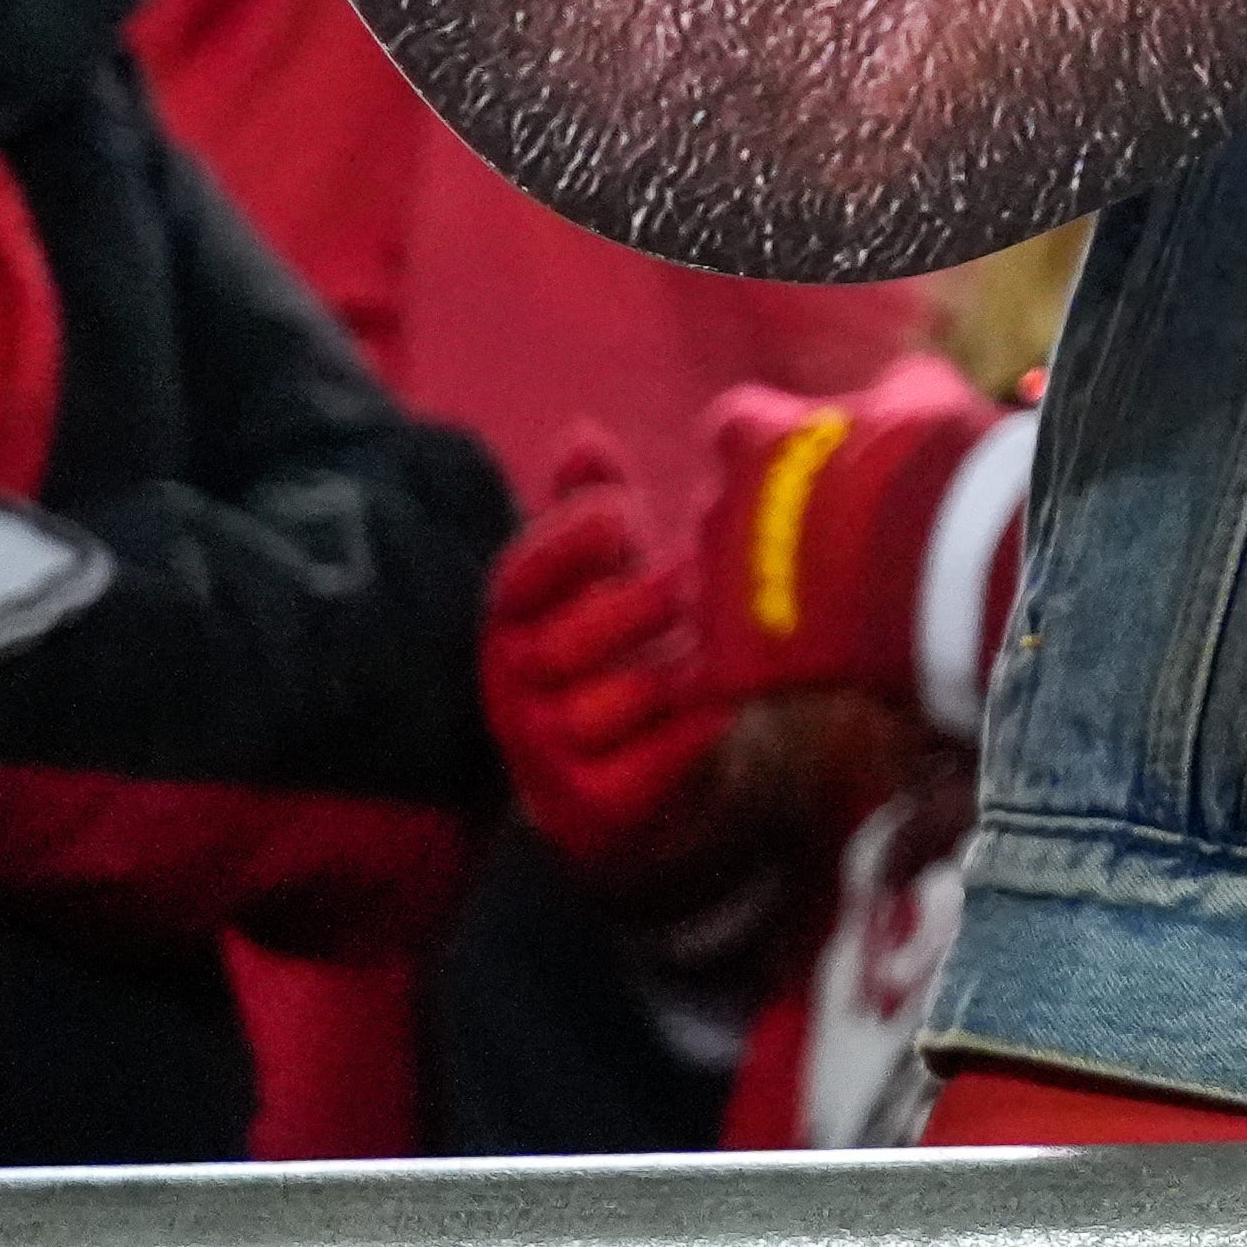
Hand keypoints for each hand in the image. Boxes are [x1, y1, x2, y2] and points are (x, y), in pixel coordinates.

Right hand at [481, 432, 730, 892]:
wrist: (643, 782)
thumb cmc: (626, 651)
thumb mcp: (606, 577)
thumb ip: (592, 509)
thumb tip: (582, 436)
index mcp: (514, 622)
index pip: (515, 578)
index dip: (566, 542)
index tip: (626, 515)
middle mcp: (514, 689)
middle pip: (558, 643)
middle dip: (634, 603)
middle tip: (700, 575)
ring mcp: (547, 755)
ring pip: (603, 706)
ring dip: (672, 669)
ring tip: (723, 640)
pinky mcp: (594, 810)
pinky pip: (645, 765)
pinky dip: (694, 730)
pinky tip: (732, 699)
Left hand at [691, 362, 1009, 714]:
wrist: (965, 564)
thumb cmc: (949, 468)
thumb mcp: (928, 399)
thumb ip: (890, 394)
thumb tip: (896, 392)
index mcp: (752, 438)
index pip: (735, 429)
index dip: (775, 449)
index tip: (821, 466)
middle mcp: (716, 509)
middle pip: (721, 516)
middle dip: (764, 528)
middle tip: (834, 545)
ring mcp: (717, 589)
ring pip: (710, 593)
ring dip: (755, 597)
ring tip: (827, 612)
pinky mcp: (733, 663)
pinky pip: (715, 674)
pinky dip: (750, 673)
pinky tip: (800, 675)